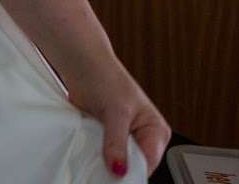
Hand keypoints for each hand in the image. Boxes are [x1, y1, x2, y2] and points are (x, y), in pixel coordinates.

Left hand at [65, 57, 168, 177]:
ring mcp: (123, 140)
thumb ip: (117, 142)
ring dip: (103, 163)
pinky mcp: (106, 139)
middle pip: (133, 167)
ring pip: (116, 164)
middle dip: (117, 169)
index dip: (131, 172)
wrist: (82, 65)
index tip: (114, 175)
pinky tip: (87, 152)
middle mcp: (142, 138)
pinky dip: (94, 157)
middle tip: (101, 166)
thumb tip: (119, 169)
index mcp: (156, 131)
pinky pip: (102, 156)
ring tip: (93, 153)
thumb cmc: (106, 77)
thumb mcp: (116, 112)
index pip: (148, 164)